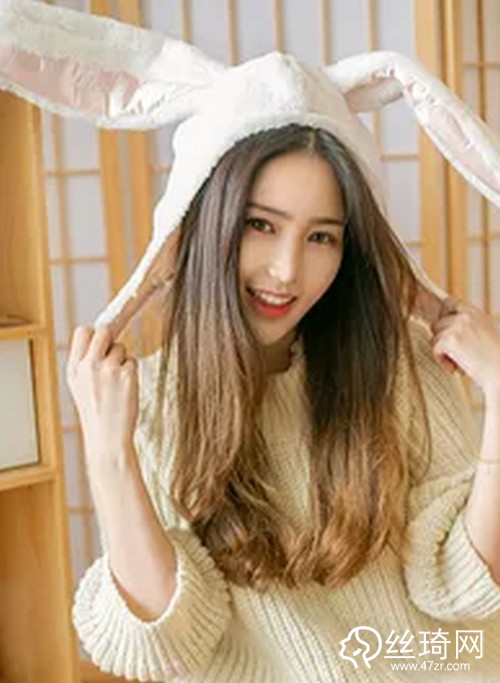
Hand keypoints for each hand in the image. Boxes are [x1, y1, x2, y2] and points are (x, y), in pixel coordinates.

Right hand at [66, 325, 138, 470]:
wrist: (108, 438)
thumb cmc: (97, 413)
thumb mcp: (80, 386)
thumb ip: (86, 362)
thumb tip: (101, 337)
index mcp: (74, 368)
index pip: (82, 331)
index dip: (94, 334)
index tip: (101, 342)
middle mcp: (89, 366)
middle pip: (104, 331)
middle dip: (111, 339)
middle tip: (114, 356)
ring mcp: (108, 369)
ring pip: (121, 347)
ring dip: (122, 360)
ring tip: (117, 384)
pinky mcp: (127, 375)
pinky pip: (132, 361)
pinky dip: (132, 372)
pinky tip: (125, 390)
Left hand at [429, 299, 499, 395]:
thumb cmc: (494, 359)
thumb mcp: (483, 334)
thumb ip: (466, 326)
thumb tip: (439, 325)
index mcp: (475, 312)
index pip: (448, 303)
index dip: (443, 319)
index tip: (446, 334)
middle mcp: (466, 315)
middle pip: (437, 324)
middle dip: (442, 341)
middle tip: (455, 355)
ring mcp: (457, 326)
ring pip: (434, 338)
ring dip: (443, 353)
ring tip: (458, 364)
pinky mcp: (450, 340)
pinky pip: (435, 349)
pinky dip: (442, 361)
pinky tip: (455, 369)